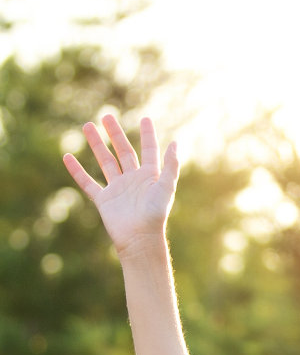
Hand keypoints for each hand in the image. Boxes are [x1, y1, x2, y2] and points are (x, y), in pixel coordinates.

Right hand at [62, 115, 180, 256]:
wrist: (139, 238)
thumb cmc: (155, 214)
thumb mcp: (166, 187)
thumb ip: (171, 166)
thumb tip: (176, 143)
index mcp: (150, 176)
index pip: (149, 150)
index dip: (148, 135)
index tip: (145, 119)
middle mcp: (133, 180)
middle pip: (123, 151)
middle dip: (115, 134)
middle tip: (106, 116)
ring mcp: (117, 188)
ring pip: (105, 161)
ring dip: (96, 144)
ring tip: (87, 126)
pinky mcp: (103, 199)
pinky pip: (87, 182)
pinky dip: (77, 170)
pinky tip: (68, 157)